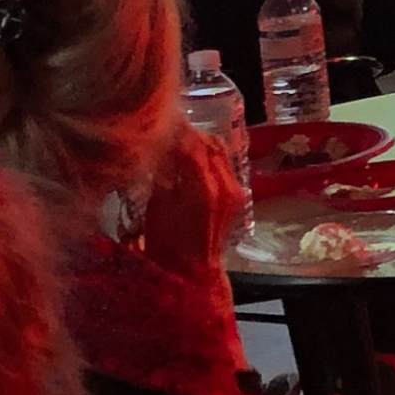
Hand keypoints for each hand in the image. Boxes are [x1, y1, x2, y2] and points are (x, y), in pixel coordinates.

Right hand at [145, 122, 251, 271]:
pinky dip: (208, 155)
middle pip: (209, 141)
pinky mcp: (237, 194)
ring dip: (200, 141)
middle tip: (167, 129)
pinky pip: (224, 163)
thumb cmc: (167, 245)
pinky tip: (191, 158)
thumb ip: (162, 172)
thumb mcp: (157, 205)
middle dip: (188, 132)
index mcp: (202, 187)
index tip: (159, 122)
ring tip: (178, 141)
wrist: (194, 273)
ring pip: (219, 150)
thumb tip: (160, 145)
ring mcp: (235, 188)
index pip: (191, 143)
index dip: (175, 130)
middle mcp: (224, 184)